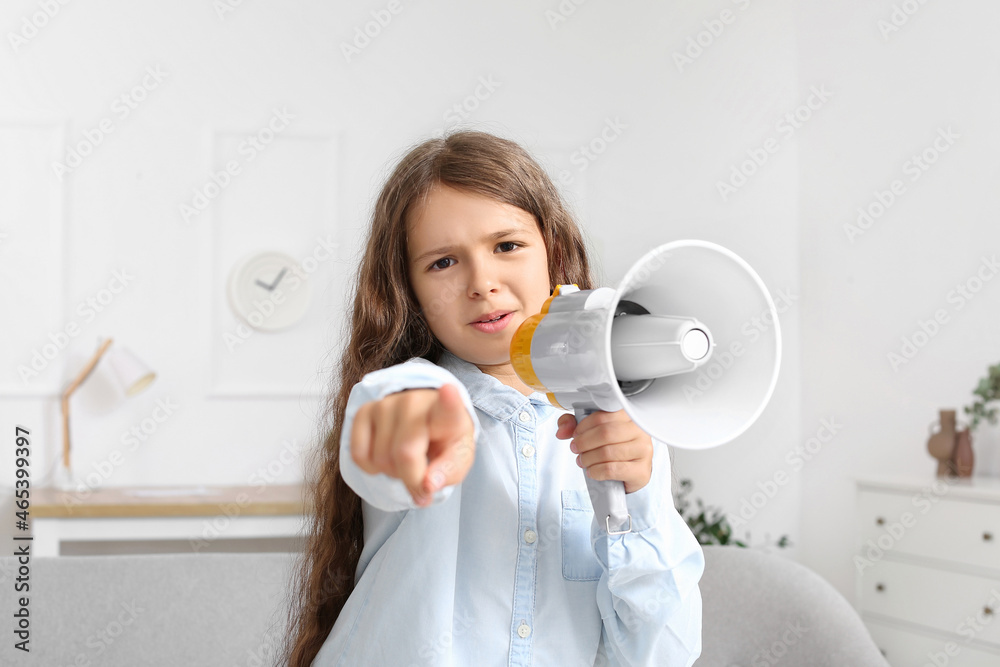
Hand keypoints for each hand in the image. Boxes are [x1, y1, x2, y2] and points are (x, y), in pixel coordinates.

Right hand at [350, 384, 475, 506]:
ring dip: (393, 473)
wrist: (426, 423)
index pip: (448, 406)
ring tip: (406, 460)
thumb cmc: (443, 442)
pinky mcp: (365, 411)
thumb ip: (447, 474)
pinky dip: (372, 468)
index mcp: (448, 413)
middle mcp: (415, 402)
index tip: (449, 391)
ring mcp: (386, 404)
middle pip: (405, 453)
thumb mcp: (457, 460)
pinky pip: (359, 455)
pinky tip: (386, 456)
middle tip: (422, 475)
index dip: (449, 400)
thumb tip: (427, 486)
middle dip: (411, 478)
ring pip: (381, 459)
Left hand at [556, 410, 652, 493]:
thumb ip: (572, 424)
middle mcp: (640, 430)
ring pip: (608, 452)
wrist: (627, 473)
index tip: (576, 434)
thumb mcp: (589, 431)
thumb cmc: (610, 447)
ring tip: (583, 461)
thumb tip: (562, 431)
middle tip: (576, 449)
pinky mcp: (641, 471)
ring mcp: (644, 451)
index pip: (603, 415)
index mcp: (628, 415)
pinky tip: (592, 471)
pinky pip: (612, 469)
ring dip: (588, 459)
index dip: (584, 426)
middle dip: (584, 443)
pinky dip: (596, 471)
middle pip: (605, 433)